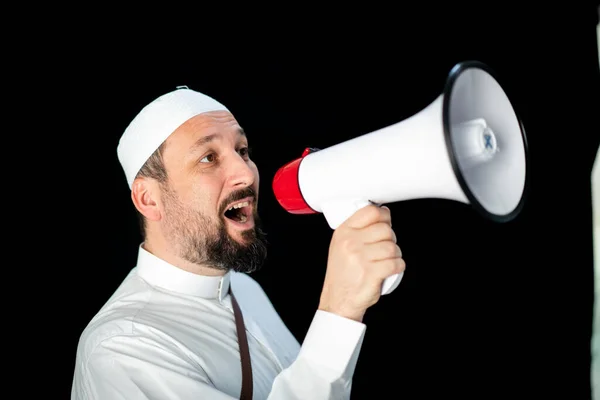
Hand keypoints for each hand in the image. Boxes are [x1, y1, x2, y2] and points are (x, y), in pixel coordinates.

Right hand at [318, 205, 405, 322]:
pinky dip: (398, 266)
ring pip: (392, 247)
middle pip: (385, 229)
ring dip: (396, 254)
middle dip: (391, 238)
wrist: (339, 300)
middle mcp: (351, 243)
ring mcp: (361, 258)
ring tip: (388, 259)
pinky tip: (392, 268)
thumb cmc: (342, 274)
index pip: (370, 211)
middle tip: (385, 246)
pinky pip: (396, 263)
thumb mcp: (341, 245)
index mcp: (344, 232)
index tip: (385, 221)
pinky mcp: (372, 273)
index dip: (383, 215)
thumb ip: (357, 229)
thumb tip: (381, 213)